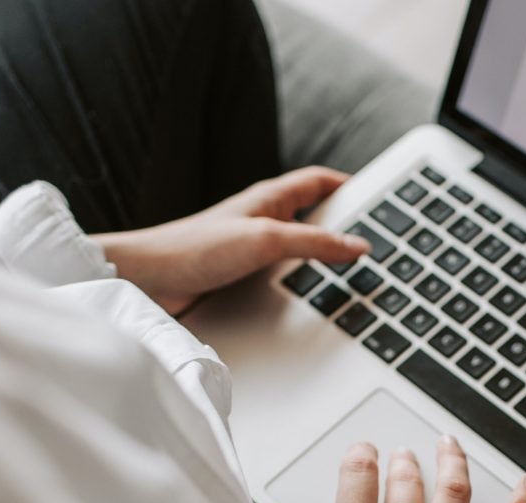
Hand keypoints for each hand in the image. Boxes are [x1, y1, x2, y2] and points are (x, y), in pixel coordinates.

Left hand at [93, 167, 369, 313]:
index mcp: (269, 199)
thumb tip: (358, 245)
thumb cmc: (194, 249)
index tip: (378, 197)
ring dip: (322, 257)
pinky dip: (301, 281)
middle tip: (374, 239)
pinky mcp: (241, 276)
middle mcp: (262, 220)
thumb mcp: (265, 241)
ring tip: (351, 272)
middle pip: (314, 214)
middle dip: (343, 224)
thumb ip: (314, 243)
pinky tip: (310, 297)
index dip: (349, 186)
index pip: (319, 181)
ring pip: (299, 247)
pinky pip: (282, 273)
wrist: (147, 282)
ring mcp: (252, 248)